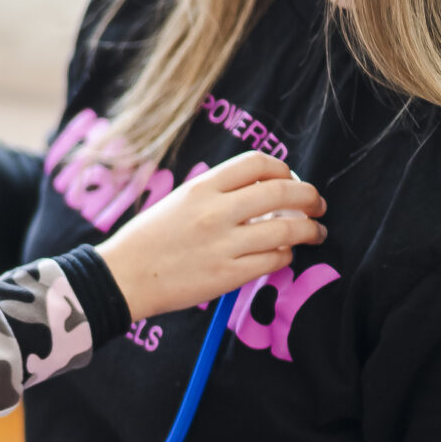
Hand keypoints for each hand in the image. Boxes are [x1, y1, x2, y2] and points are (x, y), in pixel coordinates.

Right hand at [95, 151, 325, 318]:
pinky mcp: (227, 275)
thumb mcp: (178, 201)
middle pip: (283, 193)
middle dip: (310, 197)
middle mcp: (215, 211)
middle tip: (317, 205)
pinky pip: (273, 261)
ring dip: (310, 230)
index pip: (258, 164)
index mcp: (202, 187)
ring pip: (287, 229)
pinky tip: (283, 255)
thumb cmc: (148, 239)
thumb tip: (263, 194)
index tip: (292, 181)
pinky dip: (286, 256)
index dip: (285, 170)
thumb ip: (217, 193)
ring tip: (315, 233)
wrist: (122, 277)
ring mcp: (223, 244)